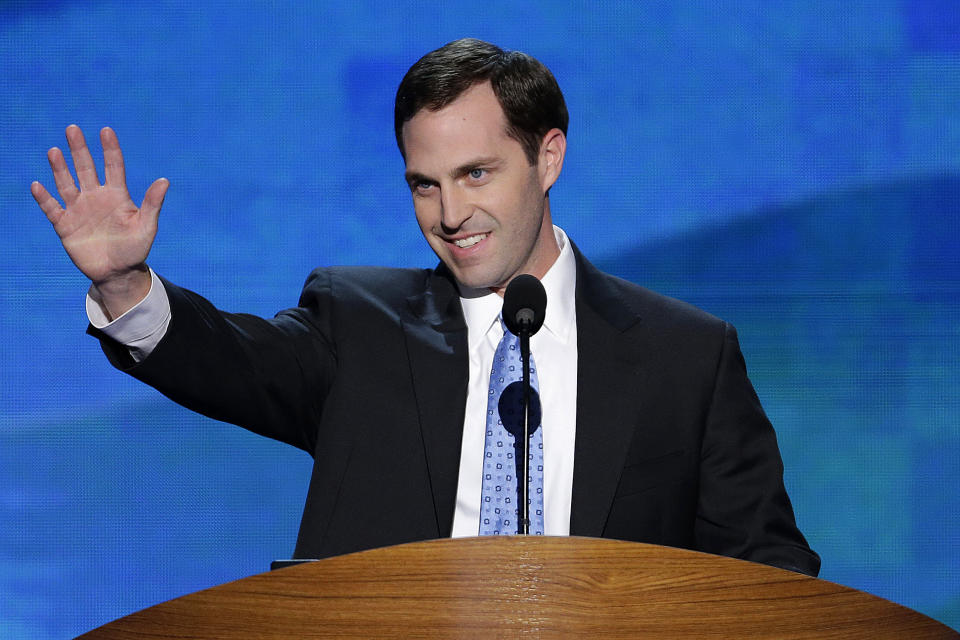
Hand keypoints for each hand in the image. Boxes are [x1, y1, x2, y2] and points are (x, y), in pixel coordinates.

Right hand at [32, 125, 168, 317]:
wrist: (118, 272)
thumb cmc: (135, 249)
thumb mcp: (147, 227)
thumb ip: (153, 204)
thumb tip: (165, 180)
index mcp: (116, 196)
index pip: (113, 166)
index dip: (110, 149)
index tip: (106, 131)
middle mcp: (95, 198)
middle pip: (86, 168)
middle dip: (79, 150)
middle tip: (73, 129)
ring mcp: (79, 210)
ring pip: (66, 184)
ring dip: (60, 168)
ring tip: (55, 151)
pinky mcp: (65, 225)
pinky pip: (52, 209)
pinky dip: (44, 198)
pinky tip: (38, 185)